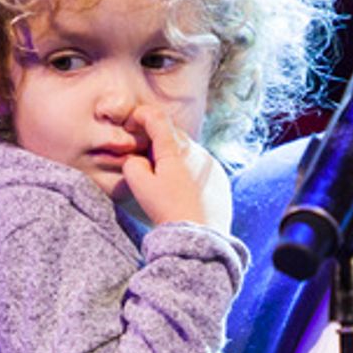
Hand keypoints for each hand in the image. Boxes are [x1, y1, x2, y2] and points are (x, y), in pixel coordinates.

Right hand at [122, 102, 232, 235]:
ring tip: (165, 180)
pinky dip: (189, 170)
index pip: (157, 117)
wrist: (200, 237)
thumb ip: (132, 164)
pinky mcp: (220, 177)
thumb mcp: (140, 187)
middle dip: (156, 140)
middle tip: (144, 156)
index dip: (141, 116)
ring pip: (187, 151)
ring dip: (174, 157)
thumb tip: (138, 159)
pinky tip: (183, 190)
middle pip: (172, 135)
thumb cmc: (168, 211)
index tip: (132, 124)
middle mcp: (197, 150)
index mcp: (175, 149)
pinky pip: (200, 166)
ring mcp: (210, 163)